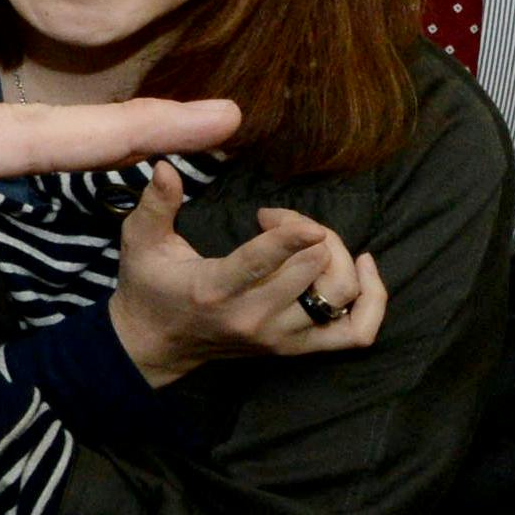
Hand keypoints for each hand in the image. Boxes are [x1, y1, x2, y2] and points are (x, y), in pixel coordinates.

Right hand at [106, 168, 383, 382]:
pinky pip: (357, 332)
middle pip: (311, 270)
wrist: (157, 345)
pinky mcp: (299, 348)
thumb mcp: (141, 241)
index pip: (262, 265)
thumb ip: (155, 203)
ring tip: (315, 237)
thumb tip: (166, 166)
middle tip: (280, 217)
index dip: (291, 237)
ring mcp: (282, 337)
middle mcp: (255, 319)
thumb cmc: (150, 286)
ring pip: (340, 296)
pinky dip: (373, 299)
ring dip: (338, 256)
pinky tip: (363, 265)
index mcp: (216, 290)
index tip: (299, 219)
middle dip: (307, 231)